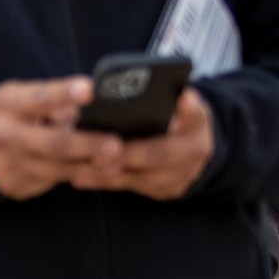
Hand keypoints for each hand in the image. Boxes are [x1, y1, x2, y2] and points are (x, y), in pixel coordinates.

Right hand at [0, 77, 120, 200]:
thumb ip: (56, 102)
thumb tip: (99, 108)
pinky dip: (80, 178)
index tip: (89, 90)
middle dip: (87, 145)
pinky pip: (52, 183)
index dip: (64, 93)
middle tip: (116, 146)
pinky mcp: (15, 185)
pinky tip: (100, 175)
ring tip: (117, 164)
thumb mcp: (25, 97)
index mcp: (9, 105)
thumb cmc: (15, 114)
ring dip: (90, 167)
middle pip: (53, 142)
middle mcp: (5, 135)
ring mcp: (9, 164)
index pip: (40, 98)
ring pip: (56, 169)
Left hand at [71, 88, 215, 199]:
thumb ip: (154, 98)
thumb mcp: (171, 103)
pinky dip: (106, 182)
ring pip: (145, 177)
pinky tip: (81, 177)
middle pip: (162, 152)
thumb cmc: (168, 117)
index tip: (181, 100)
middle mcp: (196, 148)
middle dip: (131, 153)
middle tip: (102, 151)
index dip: (188, 109)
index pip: (195, 113)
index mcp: (197, 119)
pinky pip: (133, 187)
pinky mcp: (167, 190)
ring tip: (82, 168)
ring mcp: (184, 173)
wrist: (191, 148)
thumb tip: (114, 88)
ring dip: (111, 173)